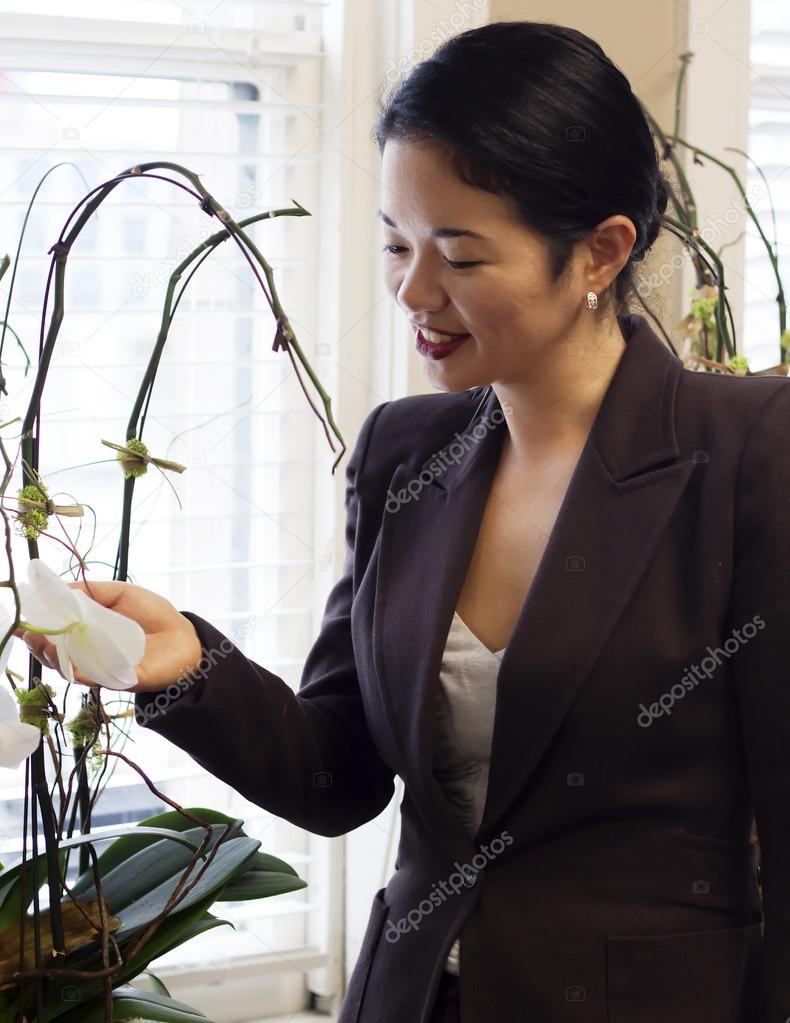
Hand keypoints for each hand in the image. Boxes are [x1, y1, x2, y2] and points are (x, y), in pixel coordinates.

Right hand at [15, 580, 201, 693]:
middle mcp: (90, 653)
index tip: (20, 618)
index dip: (36, 627)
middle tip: (28, 632)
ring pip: (70, 669)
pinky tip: (73, 664)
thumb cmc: (154, 616)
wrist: (187, 639)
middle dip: (38, 644)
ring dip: (55, 658)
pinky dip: (82, 672)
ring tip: (45, 643)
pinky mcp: (119, 680)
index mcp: (87, 632)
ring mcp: (103, 669)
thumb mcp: (121, 594)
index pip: (55, 632)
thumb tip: (59, 587)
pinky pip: (97, 679)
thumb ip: (91, 591)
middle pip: (55, 654)